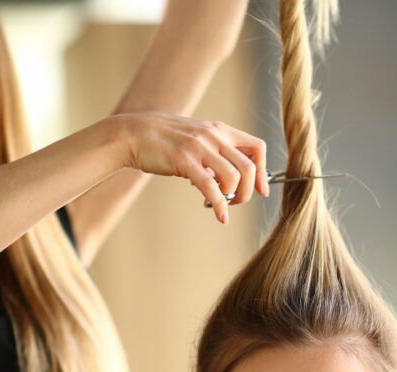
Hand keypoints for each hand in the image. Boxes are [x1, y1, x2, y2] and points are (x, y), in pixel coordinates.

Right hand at [110, 112, 268, 223]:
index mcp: (220, 130)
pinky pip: (210, 187)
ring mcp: (200, 147)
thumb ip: (214, 153)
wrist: (133, 134)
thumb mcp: (196, 138)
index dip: (263, 172)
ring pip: (234, 177)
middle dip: (247, 192)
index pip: (257, 148)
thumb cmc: (163, 140)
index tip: (260, 190)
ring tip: (217, 205)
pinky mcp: (185, 160)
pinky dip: (219, 206)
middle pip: (249, 167)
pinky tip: (219, 216)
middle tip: (234, 202)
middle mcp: (214, 136)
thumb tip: (229, 177)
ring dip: (231, 198)